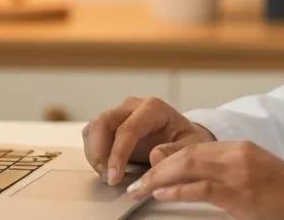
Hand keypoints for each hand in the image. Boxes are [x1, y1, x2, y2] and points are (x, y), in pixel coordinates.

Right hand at [81, 95, 215, 184]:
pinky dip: (94, 152)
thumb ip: (175, 152)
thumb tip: (155, 156)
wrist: (182, 136)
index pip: (128, 128)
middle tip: (107, 177)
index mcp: (154, 108)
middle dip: (99, 152)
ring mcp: (120, 112)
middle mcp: (133, 106)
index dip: (117, 154)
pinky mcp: (111, 123)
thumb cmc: (185, 140)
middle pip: (103, 122)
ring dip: (94, 154)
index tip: (114, 178)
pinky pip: (92, 134)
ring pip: (93, 127)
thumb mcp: (190, 147)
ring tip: (107, 175)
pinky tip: (105, 167)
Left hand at [126, 140, 283, 219]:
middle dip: (157, 167)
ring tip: (140, 189)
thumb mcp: (255, 175)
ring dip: (159, 178)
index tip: (150, 167)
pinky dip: (177, 190)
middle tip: (136, 180)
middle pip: (187, 153)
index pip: (194, 146)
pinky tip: (161, 194)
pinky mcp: (242, 194)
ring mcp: (240, 173)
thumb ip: (224, 171)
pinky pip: (201, 188)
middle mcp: (239, 155)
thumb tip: (189, 174)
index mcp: (242, 148)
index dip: (168, 156)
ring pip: (188, 167)